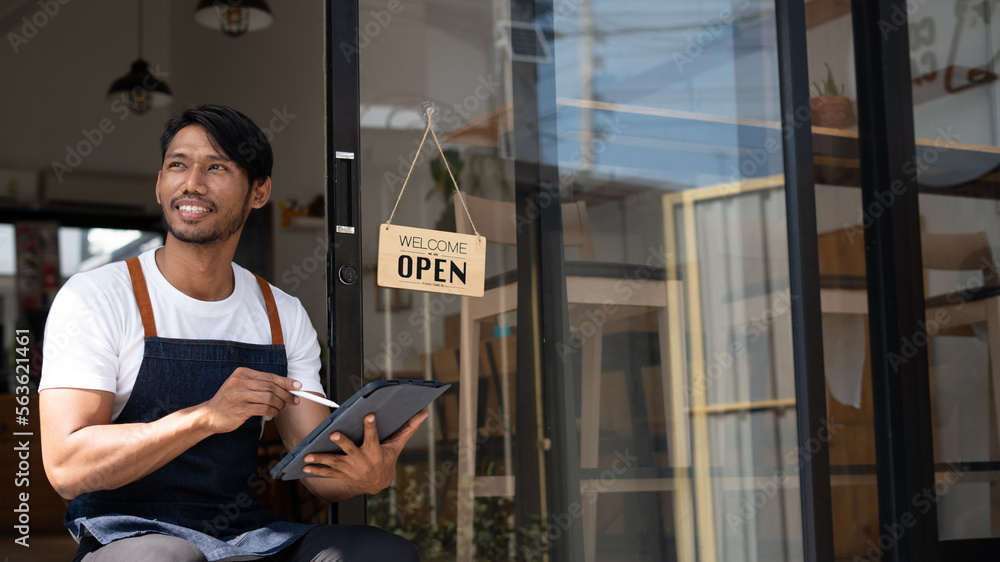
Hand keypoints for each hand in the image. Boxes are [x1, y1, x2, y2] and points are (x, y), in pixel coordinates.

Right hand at [200, 367, 300, 433]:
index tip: (298, 386)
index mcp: (242, 373)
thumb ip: (259, 384)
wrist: (209, 416)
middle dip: (287, 394)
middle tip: (295, 400)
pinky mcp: (240, 409)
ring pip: (269, 397)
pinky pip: (263, 409)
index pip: (269, 376)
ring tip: (282, 408)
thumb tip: (286, 386)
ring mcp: (239, 395)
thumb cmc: (230, 401)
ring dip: (280, 404)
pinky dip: (273, 411)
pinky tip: (274, 413)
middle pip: (271, 386)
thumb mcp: (241, 386)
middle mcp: (239, 382)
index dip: (286, 381)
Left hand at [301, 411, 428, 493]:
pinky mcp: (341, 475)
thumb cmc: (387, 459)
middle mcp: (362, 461)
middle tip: (334, 434)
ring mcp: (350, 469)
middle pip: (351, 450)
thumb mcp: (397, 446)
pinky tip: (304, 466)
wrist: (377, 483)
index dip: (371, 426)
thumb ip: (408, 429)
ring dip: (321, 460)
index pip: (373, 437)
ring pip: (334, 463)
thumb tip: (423, 413)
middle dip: (342, 443)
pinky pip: (327, 473)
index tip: (369, 415)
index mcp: (375, 451)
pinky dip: (316, 470)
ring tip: (308, 455)